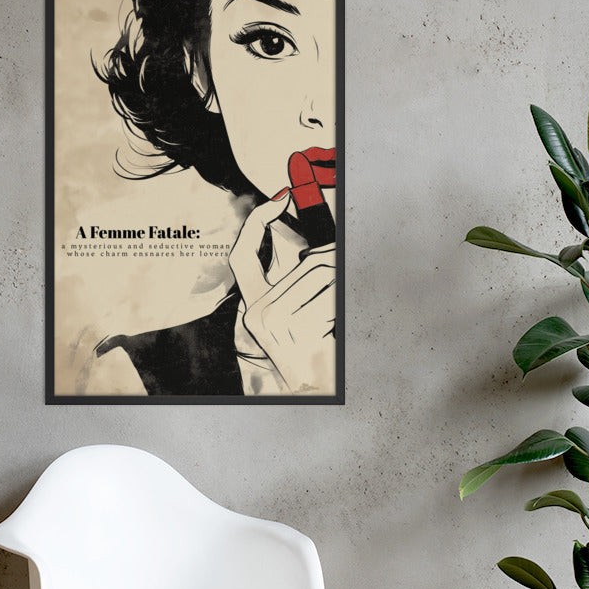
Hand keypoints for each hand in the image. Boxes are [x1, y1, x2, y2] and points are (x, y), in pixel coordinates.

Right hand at [229, 193, 335, 394]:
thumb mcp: (296, 315)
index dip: (256, 222)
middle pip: (306, 263)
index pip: (242, 254)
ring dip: (343, 285)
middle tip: (346, 266)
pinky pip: (330, 297)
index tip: (280, 198)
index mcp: (252, 305)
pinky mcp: (293, 329)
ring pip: (322, 276)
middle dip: (335, 261)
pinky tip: (337, 324)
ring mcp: (272, 322)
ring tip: (341, 305)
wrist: (310, 390)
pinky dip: (343, 304)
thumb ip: (296, 285)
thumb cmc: (311, 351)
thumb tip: (316, 252)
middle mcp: (256, 312)